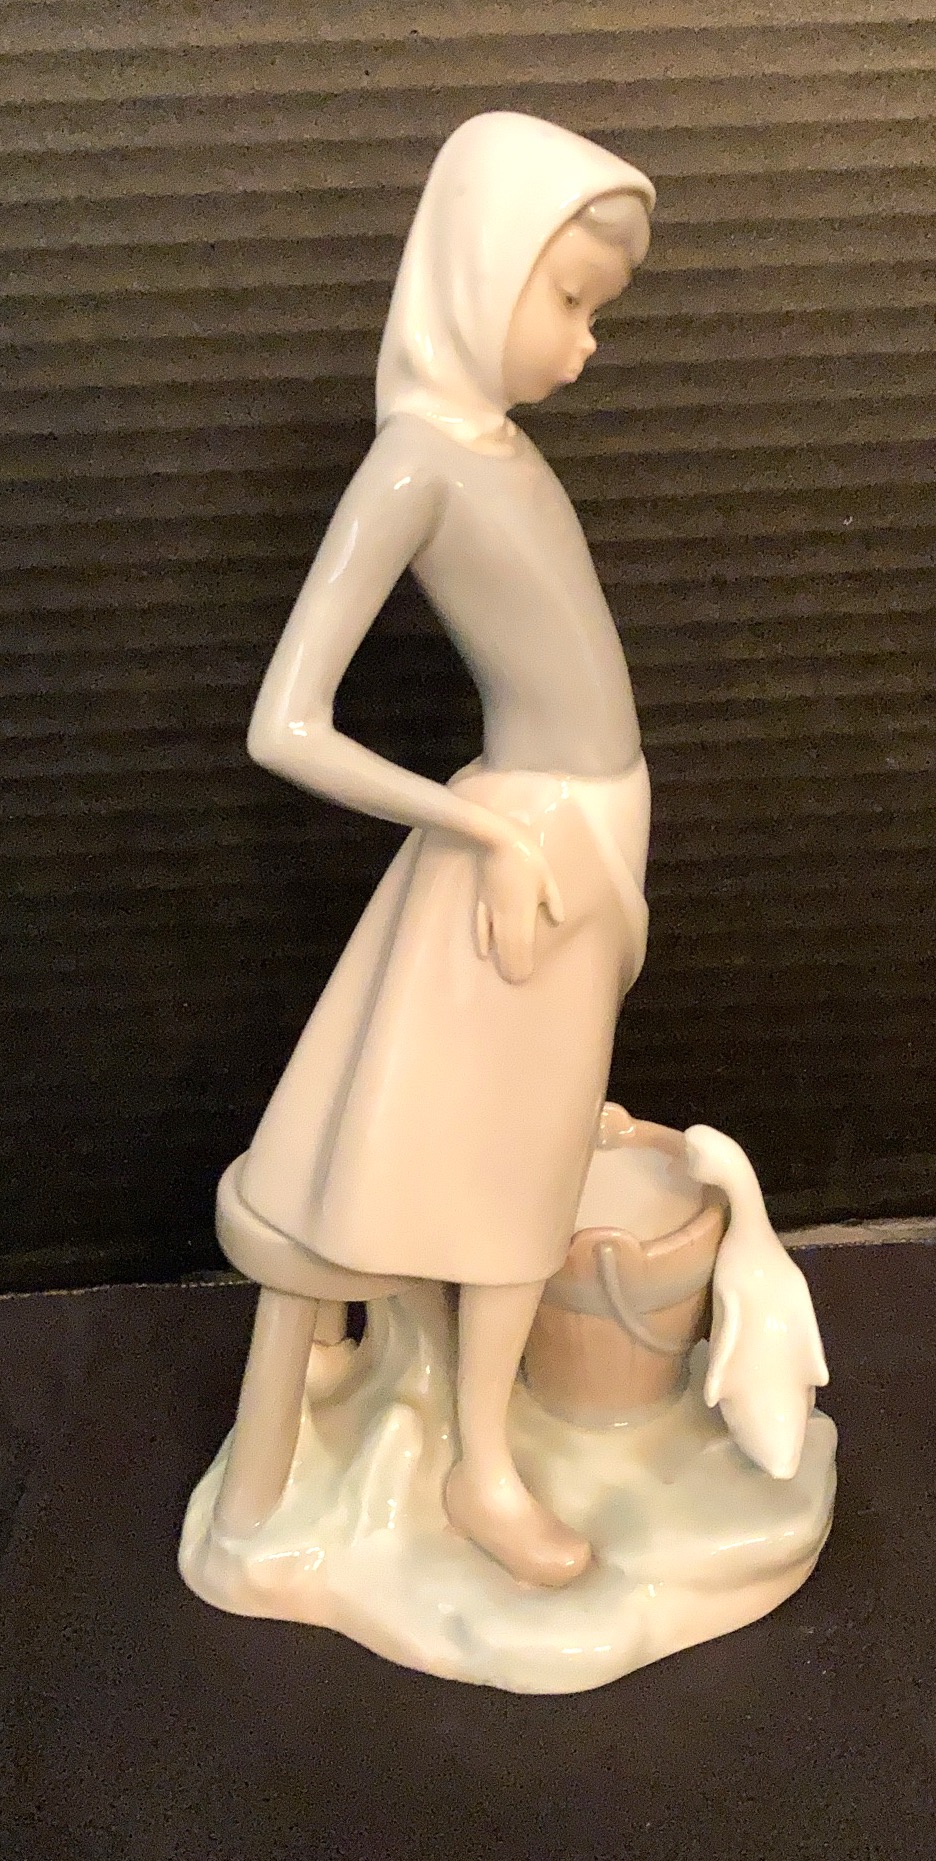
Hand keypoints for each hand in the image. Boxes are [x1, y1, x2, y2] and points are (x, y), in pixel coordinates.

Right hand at [475, 824, 563, 983]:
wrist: (498, 839)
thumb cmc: (527, 857)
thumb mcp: (547, 877)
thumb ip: (552, 900)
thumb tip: (558, 920)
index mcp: (524, 910)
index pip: (523, 942)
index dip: (524, 960)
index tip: (525, 977)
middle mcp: (505, 915)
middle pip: (508, 945)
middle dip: (512, 964)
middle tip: (515, 982)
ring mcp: (491, 909)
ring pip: (495, 940)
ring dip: (500, 958)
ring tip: (503, 974)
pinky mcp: (481, 901)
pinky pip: (480, 926)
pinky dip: (482, 940)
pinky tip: (483, 954)